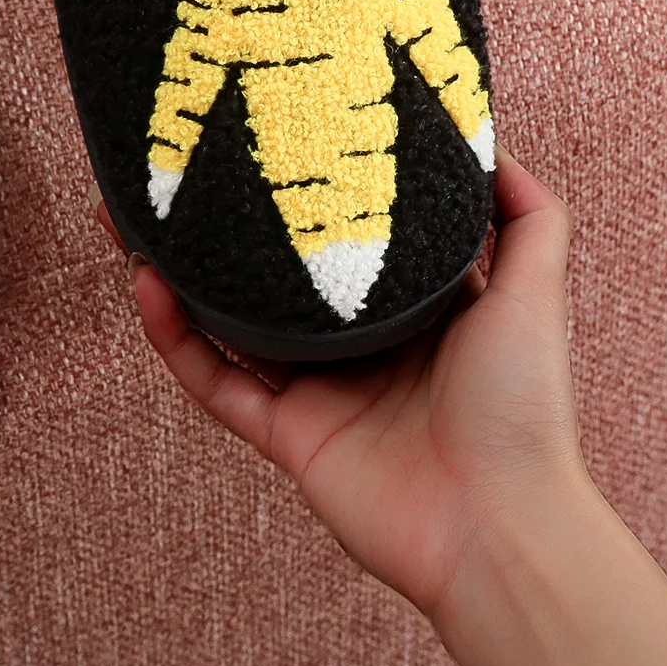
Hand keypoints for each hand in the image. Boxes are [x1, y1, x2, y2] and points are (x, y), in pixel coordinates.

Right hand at [115, 146, 586, 616]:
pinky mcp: (284, 436)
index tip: (264, 138)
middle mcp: (358, 344)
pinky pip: (215, 380)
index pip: (343, 236)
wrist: (502, 527)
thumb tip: (490, 145)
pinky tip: (148, 288)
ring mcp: (316, 390)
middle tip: (169, 175)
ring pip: (227, 322)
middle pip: (271, 273)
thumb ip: (528, 217)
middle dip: (218, 227)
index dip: (300, 193)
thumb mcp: (537, 291)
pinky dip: (175, 339)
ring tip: (130, 222)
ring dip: (176, 275)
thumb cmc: (524, 410)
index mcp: (410, 307)